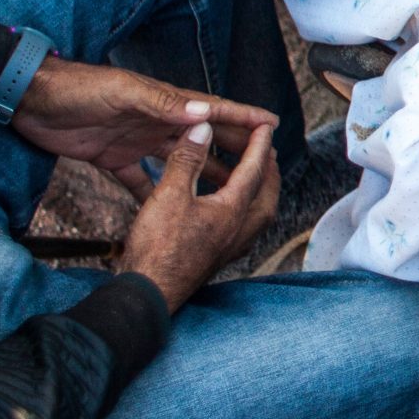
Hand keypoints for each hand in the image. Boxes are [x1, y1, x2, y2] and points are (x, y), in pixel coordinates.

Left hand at [11, 56, 280, 200]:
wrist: (29, 100)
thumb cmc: (76, 89)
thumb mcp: (122, 93)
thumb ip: (161, 103)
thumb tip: (205, 112)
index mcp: (162, 102)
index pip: (211, 110)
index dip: (242, 116)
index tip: (272, 125)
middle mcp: (154, 121)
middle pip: (203, 136)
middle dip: (233, 147)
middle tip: (263, 162)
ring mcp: (134, 140)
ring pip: (179, 160)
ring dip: (202, 173)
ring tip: (227, 191)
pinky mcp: (111, 158)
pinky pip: (139, 180)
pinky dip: (155, 193)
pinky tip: (169, 208)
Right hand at [114, 121, 279, 310]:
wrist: (149, 292)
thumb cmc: (158, 247)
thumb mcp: (169, 194)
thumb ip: (188, 159)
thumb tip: (202, 129)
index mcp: (234, 210)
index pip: (255, 169)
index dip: (259, 144)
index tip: (266, 126)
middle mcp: (241, 229)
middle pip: (267, 194)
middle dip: (268, 170)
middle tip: (266, 152)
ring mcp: (232, 246)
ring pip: (258, 212)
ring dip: (258, 190)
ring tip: (249, 175)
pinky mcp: (220, 257)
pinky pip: (243, 226)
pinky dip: (243, 208)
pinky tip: (227, 206)